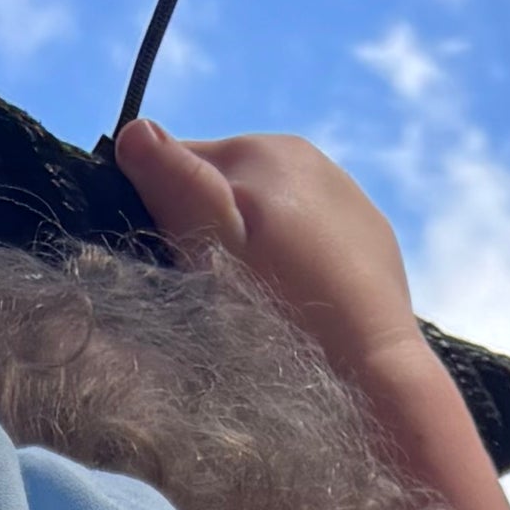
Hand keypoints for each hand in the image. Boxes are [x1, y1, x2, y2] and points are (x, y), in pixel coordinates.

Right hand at [114, 118, 421, 383]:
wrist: (374, 377)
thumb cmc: (282, 318)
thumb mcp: (215, 252)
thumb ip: (178, 186)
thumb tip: (135, 133)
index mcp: (258, 151)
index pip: (175, 164)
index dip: (159, 215)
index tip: (172, 267)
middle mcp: (304, 156)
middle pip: (223, 187)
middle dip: (209, 230)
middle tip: (218, 295)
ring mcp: (344, 193)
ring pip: (266, 211)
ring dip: (252, 248)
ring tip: (261, 305)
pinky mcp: (369, 236)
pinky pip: (309, 236)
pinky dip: (294, 263)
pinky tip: (300, 306)